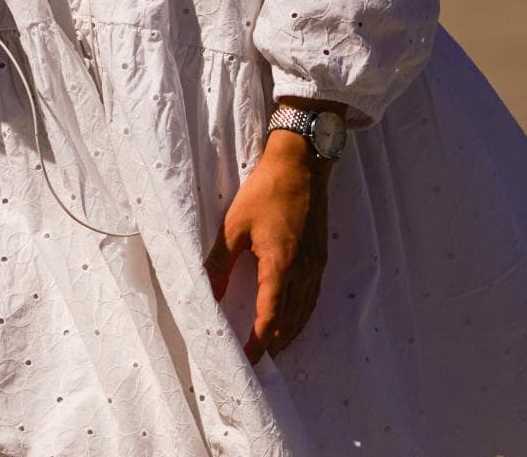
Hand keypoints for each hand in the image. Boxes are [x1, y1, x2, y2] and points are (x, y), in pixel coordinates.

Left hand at [204, 129, 330, 362]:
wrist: (302, 163)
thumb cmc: (266, 191)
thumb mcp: (234, 227)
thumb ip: (219, 264)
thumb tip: (206, 295)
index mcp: (280, 265)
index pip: (268, 317)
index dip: (257, 343)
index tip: (245, 361)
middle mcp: (303, 271)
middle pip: (290, 320)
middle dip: (273, 343)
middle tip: (257, 362)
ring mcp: (316, 265)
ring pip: (305, 311)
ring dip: (289, 332)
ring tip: (273, 348)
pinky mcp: (321, 257)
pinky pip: (313, 297)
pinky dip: (302, 315)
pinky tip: (294, 317)